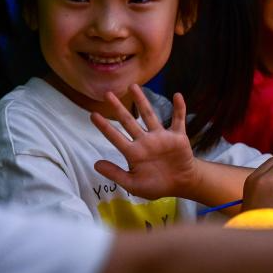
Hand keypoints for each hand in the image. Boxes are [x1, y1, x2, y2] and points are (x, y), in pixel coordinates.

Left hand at [92, 85, 200, 199]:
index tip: (92, 115)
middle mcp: (145, 141)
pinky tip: (177, 95)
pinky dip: (180, 108)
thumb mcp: (133, 184)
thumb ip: (115, 174)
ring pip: (150, 115)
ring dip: (142, 101)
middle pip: (129, 121)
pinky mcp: (178, 137)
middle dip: (118, 108)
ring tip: (133, 86)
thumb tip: (95, 164)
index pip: (115, 137)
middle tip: (107, 94)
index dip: (104, 126)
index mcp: (134, 153)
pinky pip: (179, 120)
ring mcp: (161, 137)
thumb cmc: (155, 185)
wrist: (180, 184)